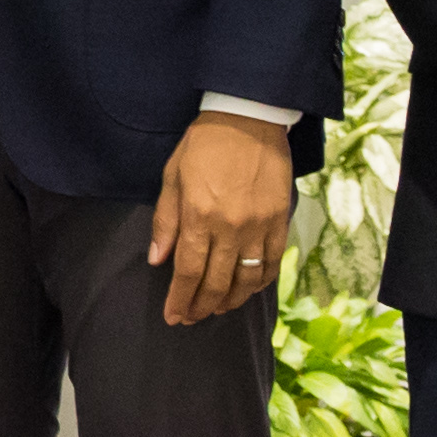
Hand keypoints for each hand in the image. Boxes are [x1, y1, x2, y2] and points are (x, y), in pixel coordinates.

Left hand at [149, 111, 296, 327]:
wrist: (249, 118)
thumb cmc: (204, 144)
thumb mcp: (172, 177)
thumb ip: (165, 222)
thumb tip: (157, 260)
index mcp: (199, 215)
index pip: (187, 272)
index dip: (179, 299)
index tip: (173, 317)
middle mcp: (231, 227)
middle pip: (216, 282)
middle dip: (201, 307)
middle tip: (191, 318)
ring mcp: (259, 226)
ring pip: (247, 280)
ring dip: (231, 301)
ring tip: (216, 308)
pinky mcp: (280, 221)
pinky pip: (272, 263)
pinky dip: (260, 283)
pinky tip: (247, 290)